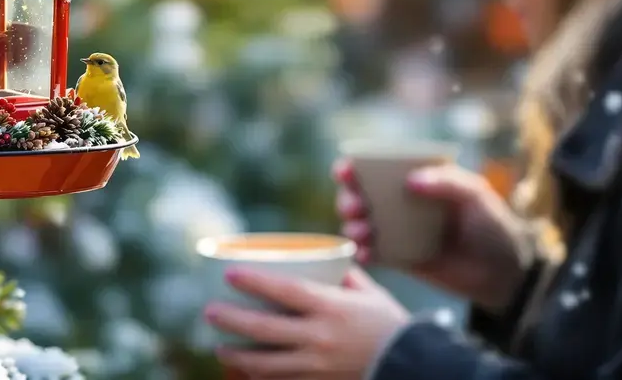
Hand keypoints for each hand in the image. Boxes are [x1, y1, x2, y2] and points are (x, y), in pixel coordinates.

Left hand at [204, 265, 409, 379]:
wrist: (413, 367)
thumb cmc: (388, 323)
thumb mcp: (367, 292)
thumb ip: (340, 274)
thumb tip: (317, 254)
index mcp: (331, 309)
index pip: (285, 292)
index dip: (254, 283)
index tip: (228, 275)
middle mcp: (320, 338)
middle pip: (264, 330)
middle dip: (231, 320)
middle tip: (209, 311)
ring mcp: (317, 367)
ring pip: (266, 364)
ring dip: (238, 355)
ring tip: (220, 345)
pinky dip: (260, 377)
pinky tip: (247, 369)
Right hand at [334, 159, 533, 312]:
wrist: (504, 272)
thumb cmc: (493, 224)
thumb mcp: (476, 194)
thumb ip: (446, 181)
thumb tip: (410, 180)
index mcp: (416, 180)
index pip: (379, 168)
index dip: (355, 167)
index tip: (344, 171)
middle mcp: (401, 204)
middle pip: (362, 196)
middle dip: (349, 198)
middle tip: (355, 205)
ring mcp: (399, 232)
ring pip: (362, 224)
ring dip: (352, 225)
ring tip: (361, 231)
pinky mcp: (401, 260)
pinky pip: (375, 255)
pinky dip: (365, 253)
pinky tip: (366, 253)